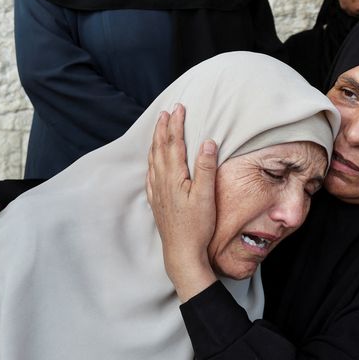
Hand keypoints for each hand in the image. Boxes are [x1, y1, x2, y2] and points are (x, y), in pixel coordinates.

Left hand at [147, 104, 217, 301]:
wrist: (181, 252)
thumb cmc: (196, 226)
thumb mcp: (206, 196)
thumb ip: (205, 168)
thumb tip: (208, 141)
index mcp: (174, 176)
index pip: (174, 142)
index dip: (176, 124)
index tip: (179, 108)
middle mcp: (161, 181)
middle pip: (160, 147)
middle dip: (164, 128)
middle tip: (167, 111)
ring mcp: (157, 191)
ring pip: (153, 159)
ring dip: (156, 141)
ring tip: (158, 129)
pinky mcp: (156, 201)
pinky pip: (150, 174)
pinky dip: (151, 161)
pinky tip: (152, 161)